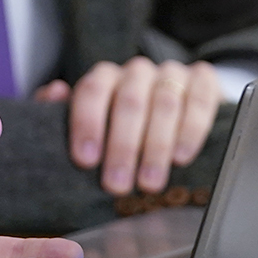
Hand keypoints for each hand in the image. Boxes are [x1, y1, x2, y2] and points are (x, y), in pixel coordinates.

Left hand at [35, 57, 220, 194]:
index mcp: (105, 78)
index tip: (86, 160)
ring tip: (149, 183)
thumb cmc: (120, 126)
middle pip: (129, 102)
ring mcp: (172, 74)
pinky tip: (181, 158)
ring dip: (155, 146)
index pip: (92, 91)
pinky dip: (191, 129)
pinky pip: (200, 100)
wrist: (176, 111)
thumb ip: (61, 111)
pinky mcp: (204, 81)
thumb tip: (54, 92)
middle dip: (122, 147)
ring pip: (165, 104)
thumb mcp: (90, 123)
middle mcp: (137, 72)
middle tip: (117, 185)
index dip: (88, 124)